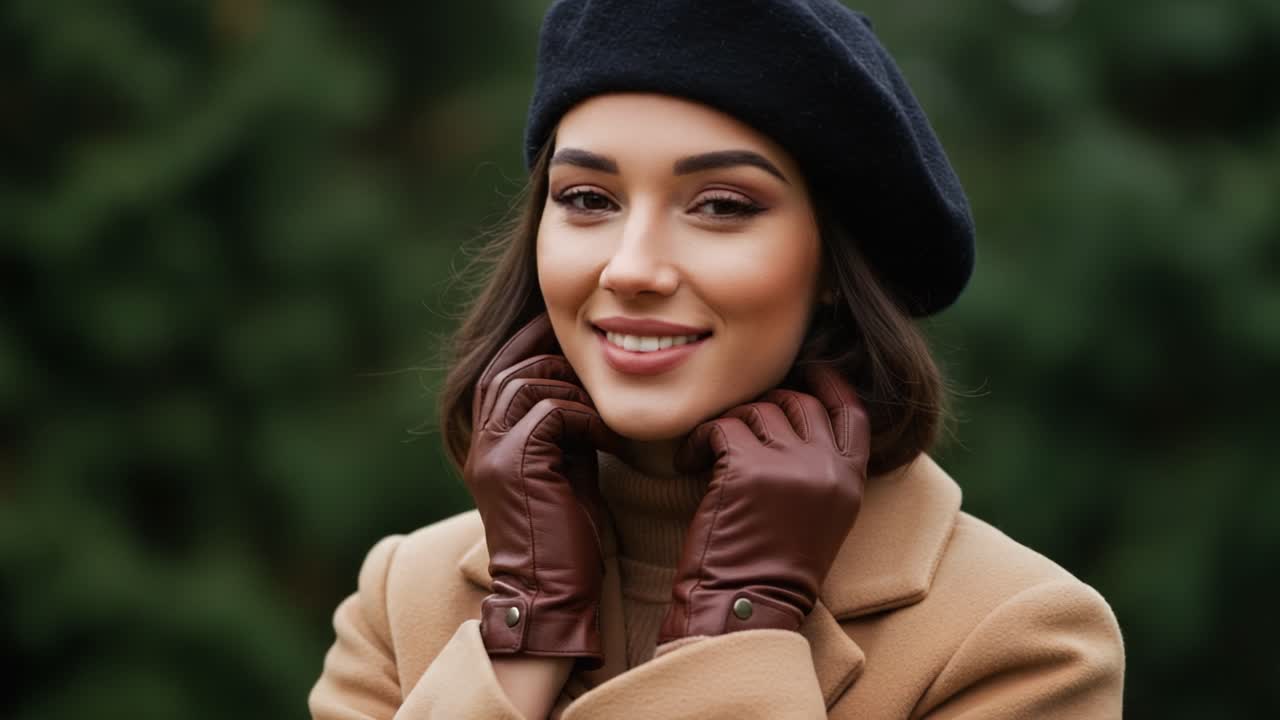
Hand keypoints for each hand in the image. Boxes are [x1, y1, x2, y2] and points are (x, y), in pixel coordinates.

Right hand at [464, 312, 622, 669]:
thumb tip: (586, 390)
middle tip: (593, 359)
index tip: (566, 335)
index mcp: (488, 444)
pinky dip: (587, 419)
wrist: (550, 595)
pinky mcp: (514, 464)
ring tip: (606, 415)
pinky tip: (611, 442)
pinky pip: (552, 411)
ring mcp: (492, 453)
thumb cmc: (567, 539)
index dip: (528, 347)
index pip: (497, 373)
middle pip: (507, 369)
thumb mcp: (565, 469)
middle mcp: (480, 443)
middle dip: (550, 354)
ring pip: (528, 382)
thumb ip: (564, 429)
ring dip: (575, 390)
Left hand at [658, 364, 869, 641]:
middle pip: (798, 401)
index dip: (829, 383)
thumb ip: (816, 471)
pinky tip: (688, 463)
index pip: (850, 412)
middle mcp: (826, 467)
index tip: (809, 370)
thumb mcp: (818, 517)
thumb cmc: (772, 570)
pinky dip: (698, 440)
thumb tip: (788, 421)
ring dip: (726, 426)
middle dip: (763, 404)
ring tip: (706, 455)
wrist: (746, 608)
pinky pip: (719, 427)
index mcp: (851, 481)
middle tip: (734, 428)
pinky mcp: (746, 467)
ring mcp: (788, 464)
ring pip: (755, 410)